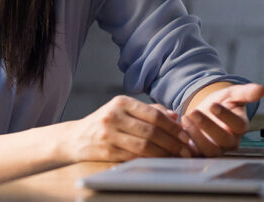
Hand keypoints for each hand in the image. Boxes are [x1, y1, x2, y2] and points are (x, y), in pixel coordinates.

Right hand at [61, 95, 193, 162]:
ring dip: (165, 153)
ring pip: (144, 146)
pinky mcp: (106, 151)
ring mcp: (109, 134)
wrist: (76, 137)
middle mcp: (113, 115)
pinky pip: (134, 157)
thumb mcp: (123, 110)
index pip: (154, 114)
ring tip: (177, 157)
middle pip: (151, 131)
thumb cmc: (106, 122)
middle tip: (187, 150)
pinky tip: (160, 161)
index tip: (186, 135)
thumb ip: (149, 110)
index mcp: (121, 102)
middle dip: (173, 142)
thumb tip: (176, 116)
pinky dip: (151, 160)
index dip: (173, 127)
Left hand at [181, 83, 263, 156]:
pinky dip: (186, 146)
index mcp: (240, 126)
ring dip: (196, 136)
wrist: (204, 112)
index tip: (213, 105)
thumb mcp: (231, 94)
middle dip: (208, 126)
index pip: (238, 125)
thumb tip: (262, 89)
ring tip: (184, 118)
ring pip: (210, 151)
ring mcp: (216, 149)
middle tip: (194, 112)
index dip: (226, 116)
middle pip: (223, 140)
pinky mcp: (200, 153)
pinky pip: (195, 155)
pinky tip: (178, 131)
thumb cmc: (221, 103)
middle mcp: (230, 141)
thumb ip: (246, 92)